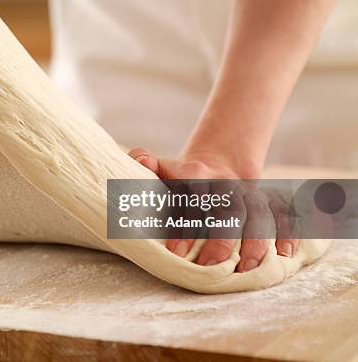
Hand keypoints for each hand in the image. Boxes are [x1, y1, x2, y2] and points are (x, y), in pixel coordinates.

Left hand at [129, 147, 297, 271]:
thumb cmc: (178, 177)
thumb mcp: (159, 167)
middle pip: (230, 208)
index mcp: (197, 174)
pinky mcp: (266, 201)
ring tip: (246, 269)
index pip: (193, 198)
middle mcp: (227, 183)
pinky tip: (284, 255)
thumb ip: (143, 161)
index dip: (185, 224)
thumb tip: (142, 162)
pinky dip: (288, 233)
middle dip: (221, 239)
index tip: (175, 253)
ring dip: (255, 242)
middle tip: (208, 266)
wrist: (216, 163)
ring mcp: (249, 192)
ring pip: (259, 214)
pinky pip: (283, 215)